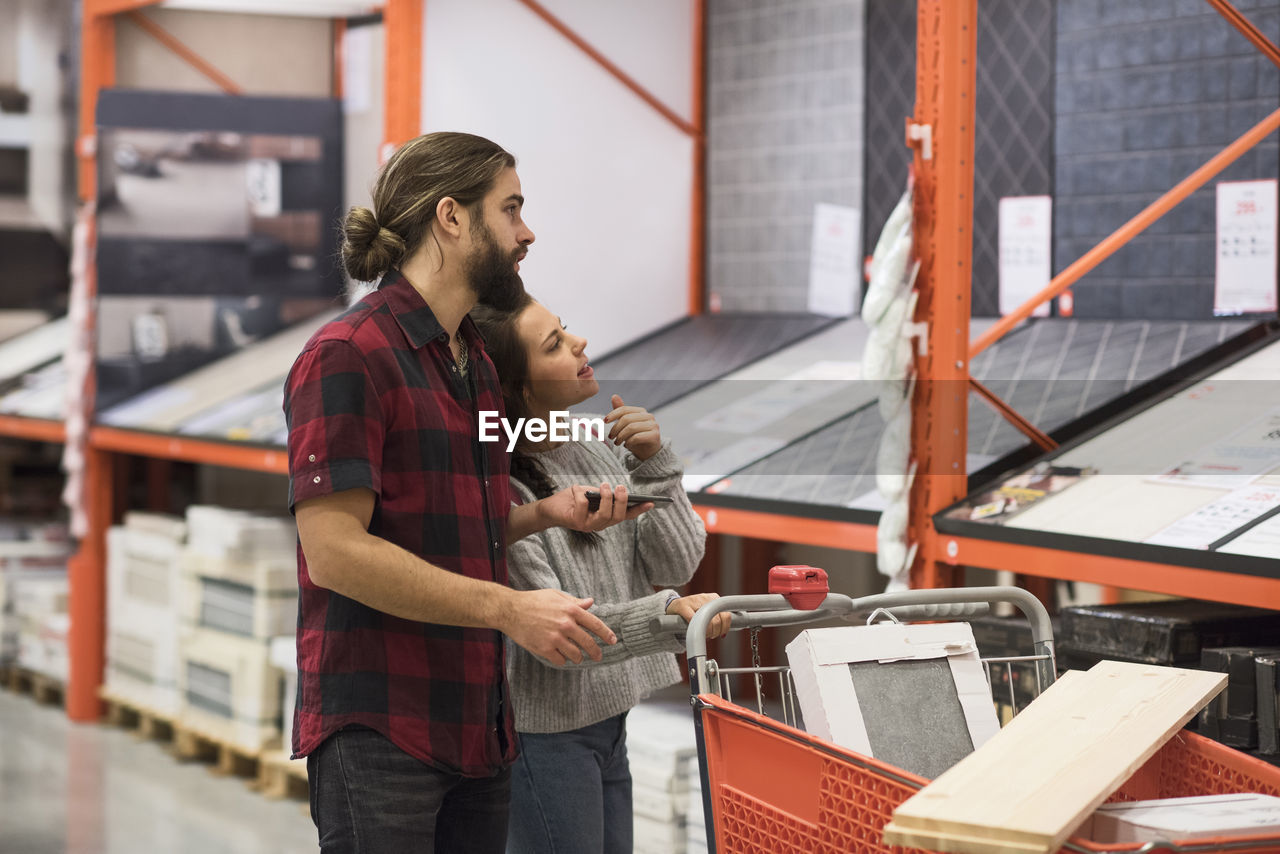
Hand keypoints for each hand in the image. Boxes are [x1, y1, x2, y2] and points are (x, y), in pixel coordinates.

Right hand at [502, 589, 616, 665]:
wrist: (510, 610)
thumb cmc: (533, 600)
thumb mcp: (555, 595)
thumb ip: (574, 601)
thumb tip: (591, 602)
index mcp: (571, 610)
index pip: (595, 624)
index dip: (606, 634)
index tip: (613, 641)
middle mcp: (566, 624)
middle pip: (588, 643)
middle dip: (596, 652)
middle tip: (598, 656)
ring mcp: (555, 638)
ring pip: (575, 655)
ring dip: (577, 657)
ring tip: (576, 657)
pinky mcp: (544, 649)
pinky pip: (560, 660)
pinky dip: (561, 660)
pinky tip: (558, 656)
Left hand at [538, 482, 651, 532]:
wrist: (549, 508)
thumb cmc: (572, 499)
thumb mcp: (590, 493)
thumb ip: (601, 494)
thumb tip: (612, 490)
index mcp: (606, 517)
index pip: (625, 515)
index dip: (639, 510)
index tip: (651, 502)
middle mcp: (599, 524)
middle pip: (618, 517)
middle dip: (622, 501)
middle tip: (620, 487)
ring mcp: (588, 525)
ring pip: (605, 516)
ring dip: (606, 499)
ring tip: (605, 486)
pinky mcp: (576, 523)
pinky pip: (584, 506)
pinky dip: (581, 493)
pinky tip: (576, 488)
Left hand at [604, 395, 661, 460]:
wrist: (648, 453)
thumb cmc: (636, 437)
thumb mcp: (626, 424)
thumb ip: (621, 412)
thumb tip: (614, 396)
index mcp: (641, 411)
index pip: (624, 409)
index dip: (613, 415)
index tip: (604, 422)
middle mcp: (649, 416)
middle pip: (627, 419)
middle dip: (615, 428)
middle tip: (610, 437)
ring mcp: (653, 426)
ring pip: (631, 428)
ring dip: (620, 436)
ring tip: (617, 442)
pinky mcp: (655, 436)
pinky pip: (637, 437)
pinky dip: (629, 442)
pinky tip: (626, 446)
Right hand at [666, 592, 730, 638]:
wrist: (672, 607)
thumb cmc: (692, 612)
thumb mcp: (707, 611)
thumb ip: (717, 618)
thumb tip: (729, 631)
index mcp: (714, 598)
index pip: (726, 614)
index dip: (725, 627)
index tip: (722, 634)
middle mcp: (705, 597)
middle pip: (717, 619)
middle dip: (715, 631)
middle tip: (711, 636)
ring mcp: (694, 600)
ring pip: (707, 620)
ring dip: (707, 632)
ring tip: (704, 635)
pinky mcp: (683, 606)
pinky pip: (693, 619)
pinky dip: (696, 628)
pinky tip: (696, 632)